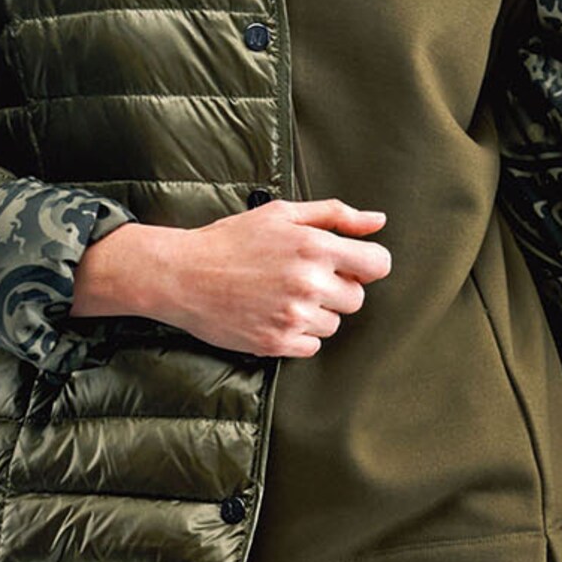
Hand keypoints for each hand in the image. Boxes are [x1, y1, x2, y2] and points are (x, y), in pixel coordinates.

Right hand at [71, 200, 392, 358]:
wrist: (183, 275)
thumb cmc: (231, 241)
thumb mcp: (282, 214)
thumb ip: (335, 216)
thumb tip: (378, 222)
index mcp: (315, 246)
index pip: (378, 265)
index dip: (366, 265)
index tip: (349, 265)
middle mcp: (309, 283)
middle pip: (356, 299)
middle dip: (337, 289)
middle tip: (301, 279)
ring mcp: (293, 316)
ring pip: (333, 325)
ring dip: (315, 313)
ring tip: (281, 296)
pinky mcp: (277, 343)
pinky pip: (311, 346)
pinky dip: (298, 335)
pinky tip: (273, 315)